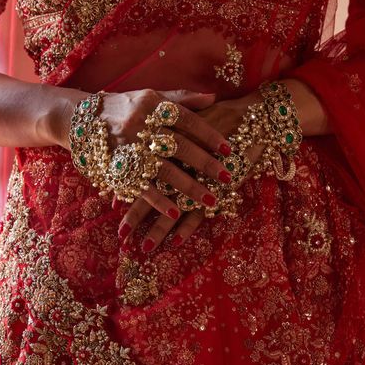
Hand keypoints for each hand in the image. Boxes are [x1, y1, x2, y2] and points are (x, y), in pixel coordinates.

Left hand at [136, 80, 326, 252]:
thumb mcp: (191, 119)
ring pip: (172, 207)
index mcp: (171, 146)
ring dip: (158, 229)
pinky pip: (198, 212)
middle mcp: (181, 163)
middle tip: (121, 235)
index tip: (111, 201)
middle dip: (136, 215)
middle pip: (152, 192)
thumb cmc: (220, 117)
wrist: (252, 117)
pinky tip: (174, 242)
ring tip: (144, 247)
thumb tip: (143, 146)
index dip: (127, 185)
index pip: (142, 169)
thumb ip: (169, 133)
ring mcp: (199, 178)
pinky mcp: (217, 188)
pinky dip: (186, 227)